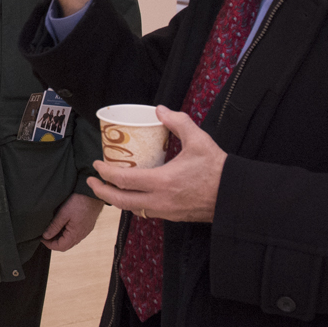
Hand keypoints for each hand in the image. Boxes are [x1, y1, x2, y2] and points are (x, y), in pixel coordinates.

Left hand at [42, 193, 103, 250]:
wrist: (93, 193)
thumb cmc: (79, 201)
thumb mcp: (63, 213)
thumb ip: (54, 226)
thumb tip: (46, 236)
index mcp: (75, 234)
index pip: (61, 247)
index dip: (49, 245)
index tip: (42, 238)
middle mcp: (82, 235)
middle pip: (66, 245)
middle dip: (54, 242)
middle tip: (45, 235)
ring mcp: (85, 230)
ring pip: (71, 240)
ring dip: (61, 238)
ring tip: (52, 230)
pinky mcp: (87, 225)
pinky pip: (76, 234)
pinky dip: (67, 233)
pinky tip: (62, 225)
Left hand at [86, 106, 226, 222]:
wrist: (235, 196)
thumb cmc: (218, 169)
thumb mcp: (198, 140)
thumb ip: (177, 122)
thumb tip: (160, 110)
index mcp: (162, 182)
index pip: (124, 181)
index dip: (106, 173)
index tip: (96, 164)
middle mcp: (160, 200)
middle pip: (120, 201)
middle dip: (102, 191)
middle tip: (92, 181)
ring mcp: (166, 211)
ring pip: (132, 209)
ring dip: (117, 200)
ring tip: (109, 188)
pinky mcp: (173, 217)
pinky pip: (146, 212)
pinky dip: (134, 204)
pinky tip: (133, 196)